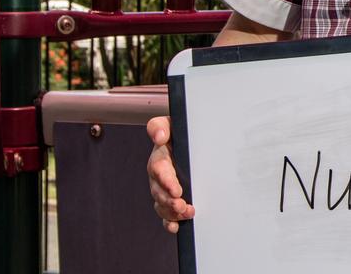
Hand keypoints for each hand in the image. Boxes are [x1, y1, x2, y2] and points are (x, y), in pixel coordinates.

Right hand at [147, 116, 194, 232]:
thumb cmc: (182, 130)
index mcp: (160, 156)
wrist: (191, 138)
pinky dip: (170, 223)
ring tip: (187, 213)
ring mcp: (164, 189)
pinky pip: (166, 214)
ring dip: (172, 212)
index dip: (166, 180)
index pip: (158, 168)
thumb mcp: (173, 122)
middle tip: (182, 205)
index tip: (176, 189)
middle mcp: (159, 175)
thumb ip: (161, 126)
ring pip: (162, 204)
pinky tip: (176, 227)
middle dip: (169, 201)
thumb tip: (158, 136)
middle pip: (159, 191)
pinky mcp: (171, 199)